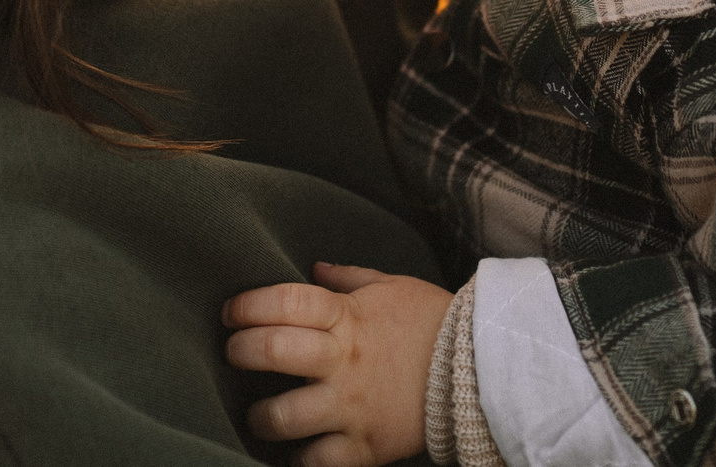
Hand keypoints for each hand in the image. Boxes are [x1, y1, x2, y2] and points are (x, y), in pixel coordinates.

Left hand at [223, 261, 452, 466]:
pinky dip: (301, 460)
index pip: (286, 302)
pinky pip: (319, 463)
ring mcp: (354, 407)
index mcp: (349, 318)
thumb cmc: (434, 323)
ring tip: (259, 414)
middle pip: (274, 351)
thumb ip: (349, 279)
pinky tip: (295, 451)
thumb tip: (313, 268)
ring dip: (260, 416)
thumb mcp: (393, 288)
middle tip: (234, 354)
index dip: (249, 304)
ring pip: (284, 416)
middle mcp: (345, 362)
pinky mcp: (367, 447)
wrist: (483, 371)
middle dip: (240, 351)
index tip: (231, 312)